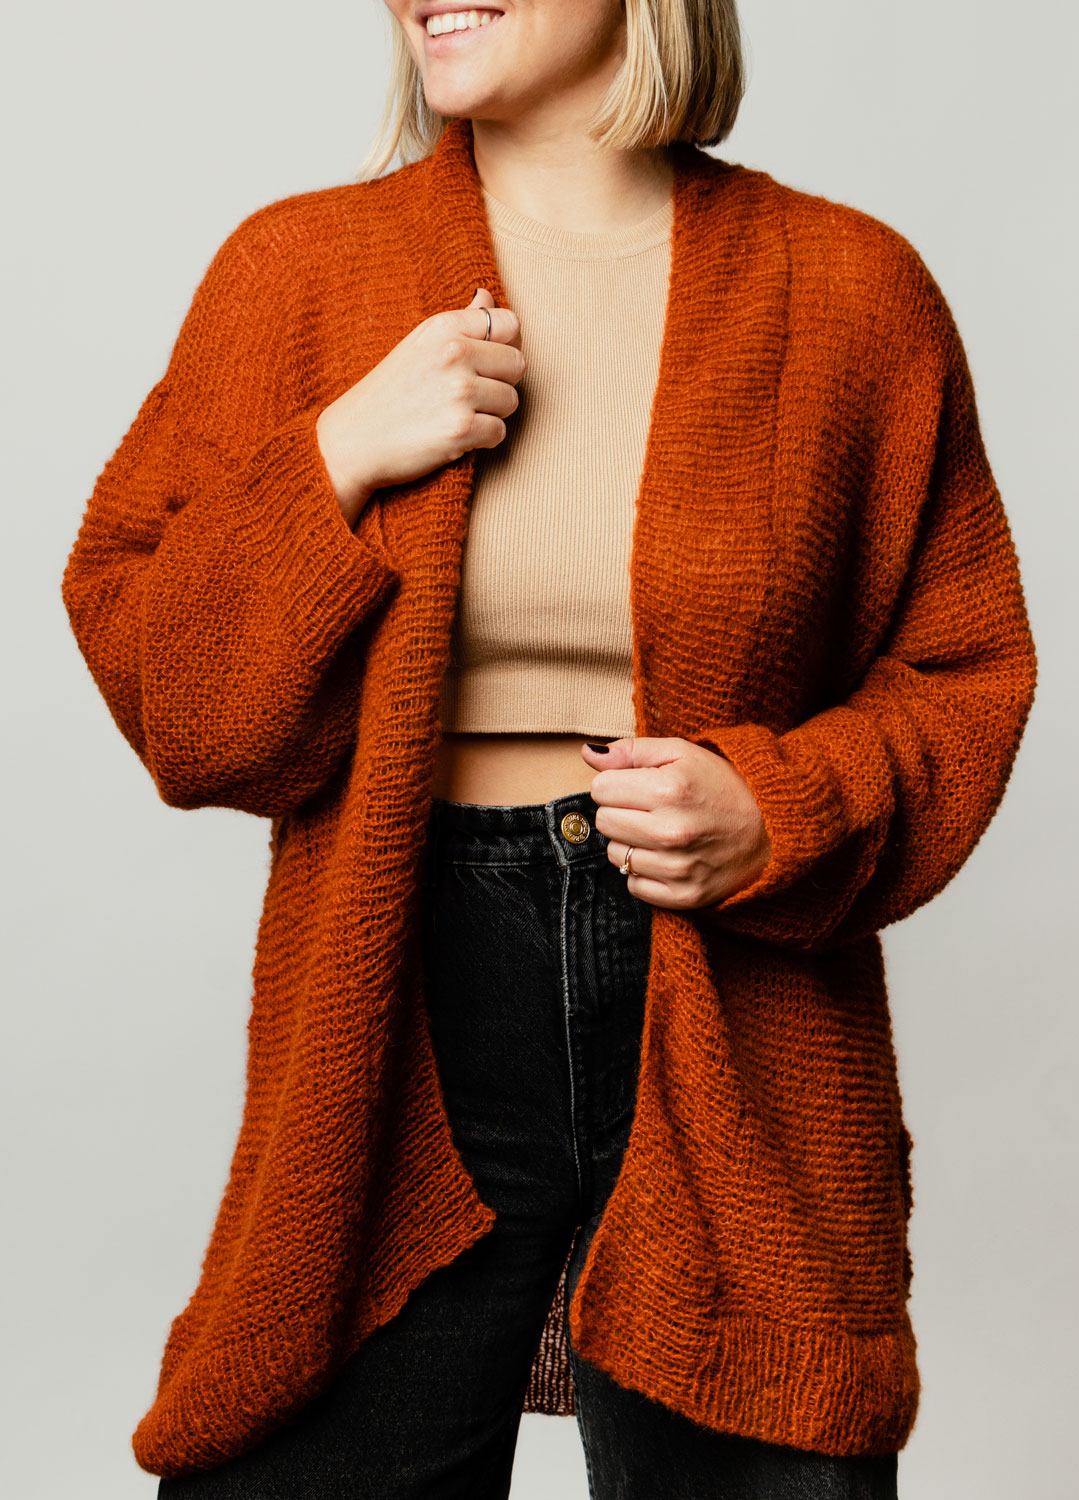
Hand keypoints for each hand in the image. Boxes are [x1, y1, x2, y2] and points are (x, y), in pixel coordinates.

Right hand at [315, 287, 524, 527]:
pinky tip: (455, 436)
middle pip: (517, 365)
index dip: (505, 346)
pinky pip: (499, 433)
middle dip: (500, 383)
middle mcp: (454, 354)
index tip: (486, 363)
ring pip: (511, 401)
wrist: (353, 439)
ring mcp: (459, 392)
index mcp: (444, 327)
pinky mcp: (462, 430)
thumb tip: (487, 296)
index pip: (510, 323)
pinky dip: (482, 439)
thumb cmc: (388, 391)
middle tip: (468, 395)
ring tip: (457, 415)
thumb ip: (460, 321)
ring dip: (491, 413)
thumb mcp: (419, 344)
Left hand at [582, 737, 771, 910]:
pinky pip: (633, 884)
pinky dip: (644, 872)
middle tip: (651, 809)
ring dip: (631, 842)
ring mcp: (678, 868)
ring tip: (661, 832)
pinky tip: (667, 857)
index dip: (616, 783)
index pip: (600, 788)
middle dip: (621, 811)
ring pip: (614, 855)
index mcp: (669, 789)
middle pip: (604, 821)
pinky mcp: (683, 896)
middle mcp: (671, 831)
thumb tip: (587, 753)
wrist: (773, 831)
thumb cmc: (724, 786)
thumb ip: (632, 751)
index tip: (639, 786)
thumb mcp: (682, 754)